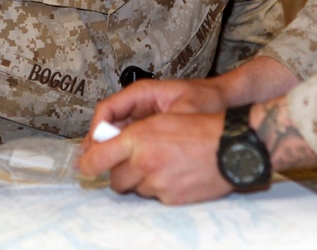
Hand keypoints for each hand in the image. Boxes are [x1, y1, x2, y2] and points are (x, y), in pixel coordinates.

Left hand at [78, 111, 233, 204]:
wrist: (232, 147)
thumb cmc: (201, 126)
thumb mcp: (163, 117)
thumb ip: (133, 131)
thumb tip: (109, 143)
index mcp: (139, 138)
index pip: (97, 158)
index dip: (87, 163)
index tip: (84, 165)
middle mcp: (145, 163)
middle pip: (115, 180)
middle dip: (121, 173)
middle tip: (134, 162)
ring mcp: (158, 183)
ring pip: (136, 189)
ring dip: (143, 180)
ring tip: (164, 164)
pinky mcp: (170, 199)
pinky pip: (155, 197)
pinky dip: (161, 188)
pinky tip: (176, 173)